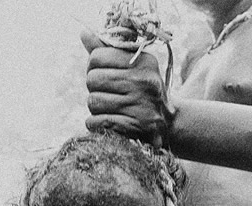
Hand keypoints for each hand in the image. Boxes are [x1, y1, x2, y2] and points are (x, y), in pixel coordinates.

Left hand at [81, 29, 171, 146]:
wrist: (167, 122)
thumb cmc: (143, 90)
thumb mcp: (132, 66)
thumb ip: (107, 51)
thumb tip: (84, 33)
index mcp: (143, 62)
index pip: (97, 57)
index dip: (93, 67)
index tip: (102, 74)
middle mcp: (143, 81)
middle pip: (92, 79)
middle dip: (94, 88)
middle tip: (107, 94)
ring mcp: (140, 105)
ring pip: (93, 102)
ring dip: (95, 108)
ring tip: (110, 108)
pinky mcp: (134, 127)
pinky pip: (97, 122)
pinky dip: (96, 124)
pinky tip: (107, 122)